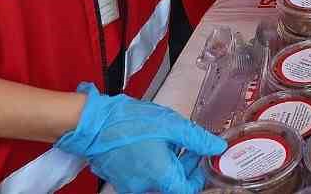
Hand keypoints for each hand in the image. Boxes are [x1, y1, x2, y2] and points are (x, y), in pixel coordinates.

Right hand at [55, 85, 224, 193]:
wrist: (94, 123)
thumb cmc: (128, 122)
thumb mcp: (172, 125)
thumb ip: (198, 139)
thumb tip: (216, 147)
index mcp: (159, 176)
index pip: (187, 190)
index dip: (198, 176)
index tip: (202, 160)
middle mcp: (143, 186)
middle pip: (173, 185)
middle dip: (186, 166)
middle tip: (190, 146)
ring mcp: (129, 184)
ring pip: (159, 181)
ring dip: (170, 164)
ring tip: (171, 142)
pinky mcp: (120, 179)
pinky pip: (143, 177)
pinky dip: (153, 165)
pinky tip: (154, 145)